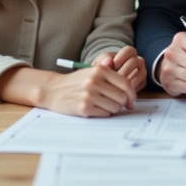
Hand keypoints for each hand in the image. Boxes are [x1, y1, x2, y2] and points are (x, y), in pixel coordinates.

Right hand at [0, 66, 135, 116]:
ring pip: (114, 107)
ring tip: (102, 105)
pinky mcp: (84, 108)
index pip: (126, 84)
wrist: (53, 90)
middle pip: (122, 97)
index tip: (131, 101)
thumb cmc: (76, 82)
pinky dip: (103, 113)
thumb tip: (131, 91)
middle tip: (116, 104)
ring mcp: (89, 95)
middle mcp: (95, 82)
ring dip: (112, 109)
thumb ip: (111, 76)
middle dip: (122, 103)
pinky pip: (105, 114)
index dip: (132, 94)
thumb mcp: (92, 72)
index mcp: (100, 70)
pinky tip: (94, 108)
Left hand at [93, 46, 146, 90]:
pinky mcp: (143, 82)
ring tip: (116, 87)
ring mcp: (142, 71)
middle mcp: (138, 61)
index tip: (113, 66)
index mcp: (129, 52)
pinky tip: (121, 92)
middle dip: (123, 71)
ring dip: (127, 81)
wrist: (106, 80)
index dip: (121, 58)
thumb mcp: (101, 63)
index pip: (129, 51)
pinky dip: (131, 89)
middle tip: (113, 79)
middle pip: (134, 62)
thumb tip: (108, 61)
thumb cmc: (104, 69)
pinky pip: (140, 84)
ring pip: (139, 74)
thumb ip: (103, 61)